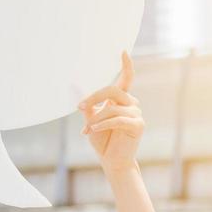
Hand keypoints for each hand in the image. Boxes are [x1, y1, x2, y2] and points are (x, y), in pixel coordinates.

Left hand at [80, 51, 142, 171]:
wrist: (112, 161)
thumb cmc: (102, 140)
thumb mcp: (91, 119)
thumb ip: (87, 104)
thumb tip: (73, 86)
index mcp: (121, 101)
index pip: (127, 79)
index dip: (126, 65)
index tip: (122, 51)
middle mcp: (131, 105)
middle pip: (113, 90)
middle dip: (94, 97)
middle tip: (80, 106)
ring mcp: (137, 115)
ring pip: (113, 108)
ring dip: (97, 119)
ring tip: (87, 130)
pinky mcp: (138, 126)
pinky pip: (118, 119)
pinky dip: (102, 124)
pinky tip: (92, 130)